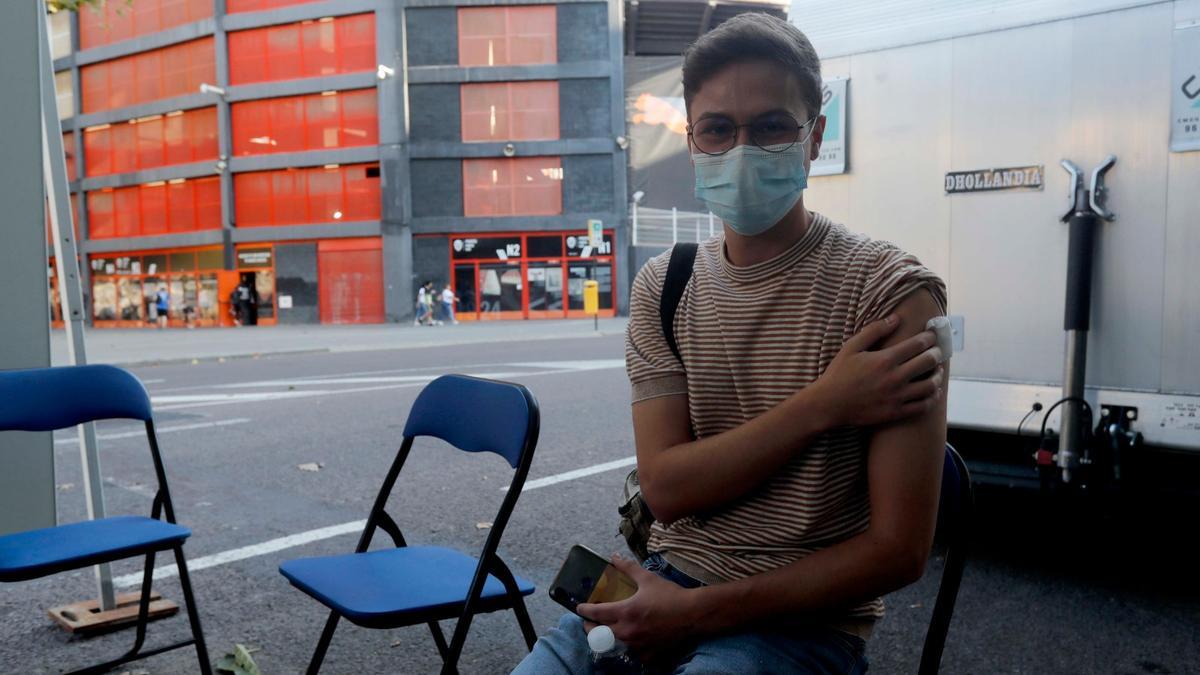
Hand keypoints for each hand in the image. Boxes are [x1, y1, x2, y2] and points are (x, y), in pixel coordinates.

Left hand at [577, 556, 699, 660]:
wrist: (693, 614)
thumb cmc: (670, 595)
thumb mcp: (647, 578)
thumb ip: (628, 568)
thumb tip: (614, 557)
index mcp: (626, 611)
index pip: (596, 613)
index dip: (584, 610)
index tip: (579, 607)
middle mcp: (628, 631)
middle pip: (599, 634)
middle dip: (590, 627)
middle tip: (589, 621)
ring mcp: (637, 645)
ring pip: (612, 645)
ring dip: (605, 638)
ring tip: (605, 631)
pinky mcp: (648, 654)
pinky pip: (630, 654)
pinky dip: (625, 648)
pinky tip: (626, 642)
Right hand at [811, 314, 944, 426]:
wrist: (829, 404)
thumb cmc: (838, 374)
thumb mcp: (851, 347)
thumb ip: (874, 331)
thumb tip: (896, 318)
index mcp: (885, 359)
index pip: (918, 344)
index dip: (929, 337)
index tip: (932, 335)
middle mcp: (894, 378)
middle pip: (929, 362)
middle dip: (937, 353)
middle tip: (937, 351)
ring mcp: (897, 397)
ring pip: (930, 385)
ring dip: (938, 376)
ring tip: (937, 372)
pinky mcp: (896, 412)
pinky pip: (923, 406)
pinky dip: (932, 398)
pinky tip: (931, 392)